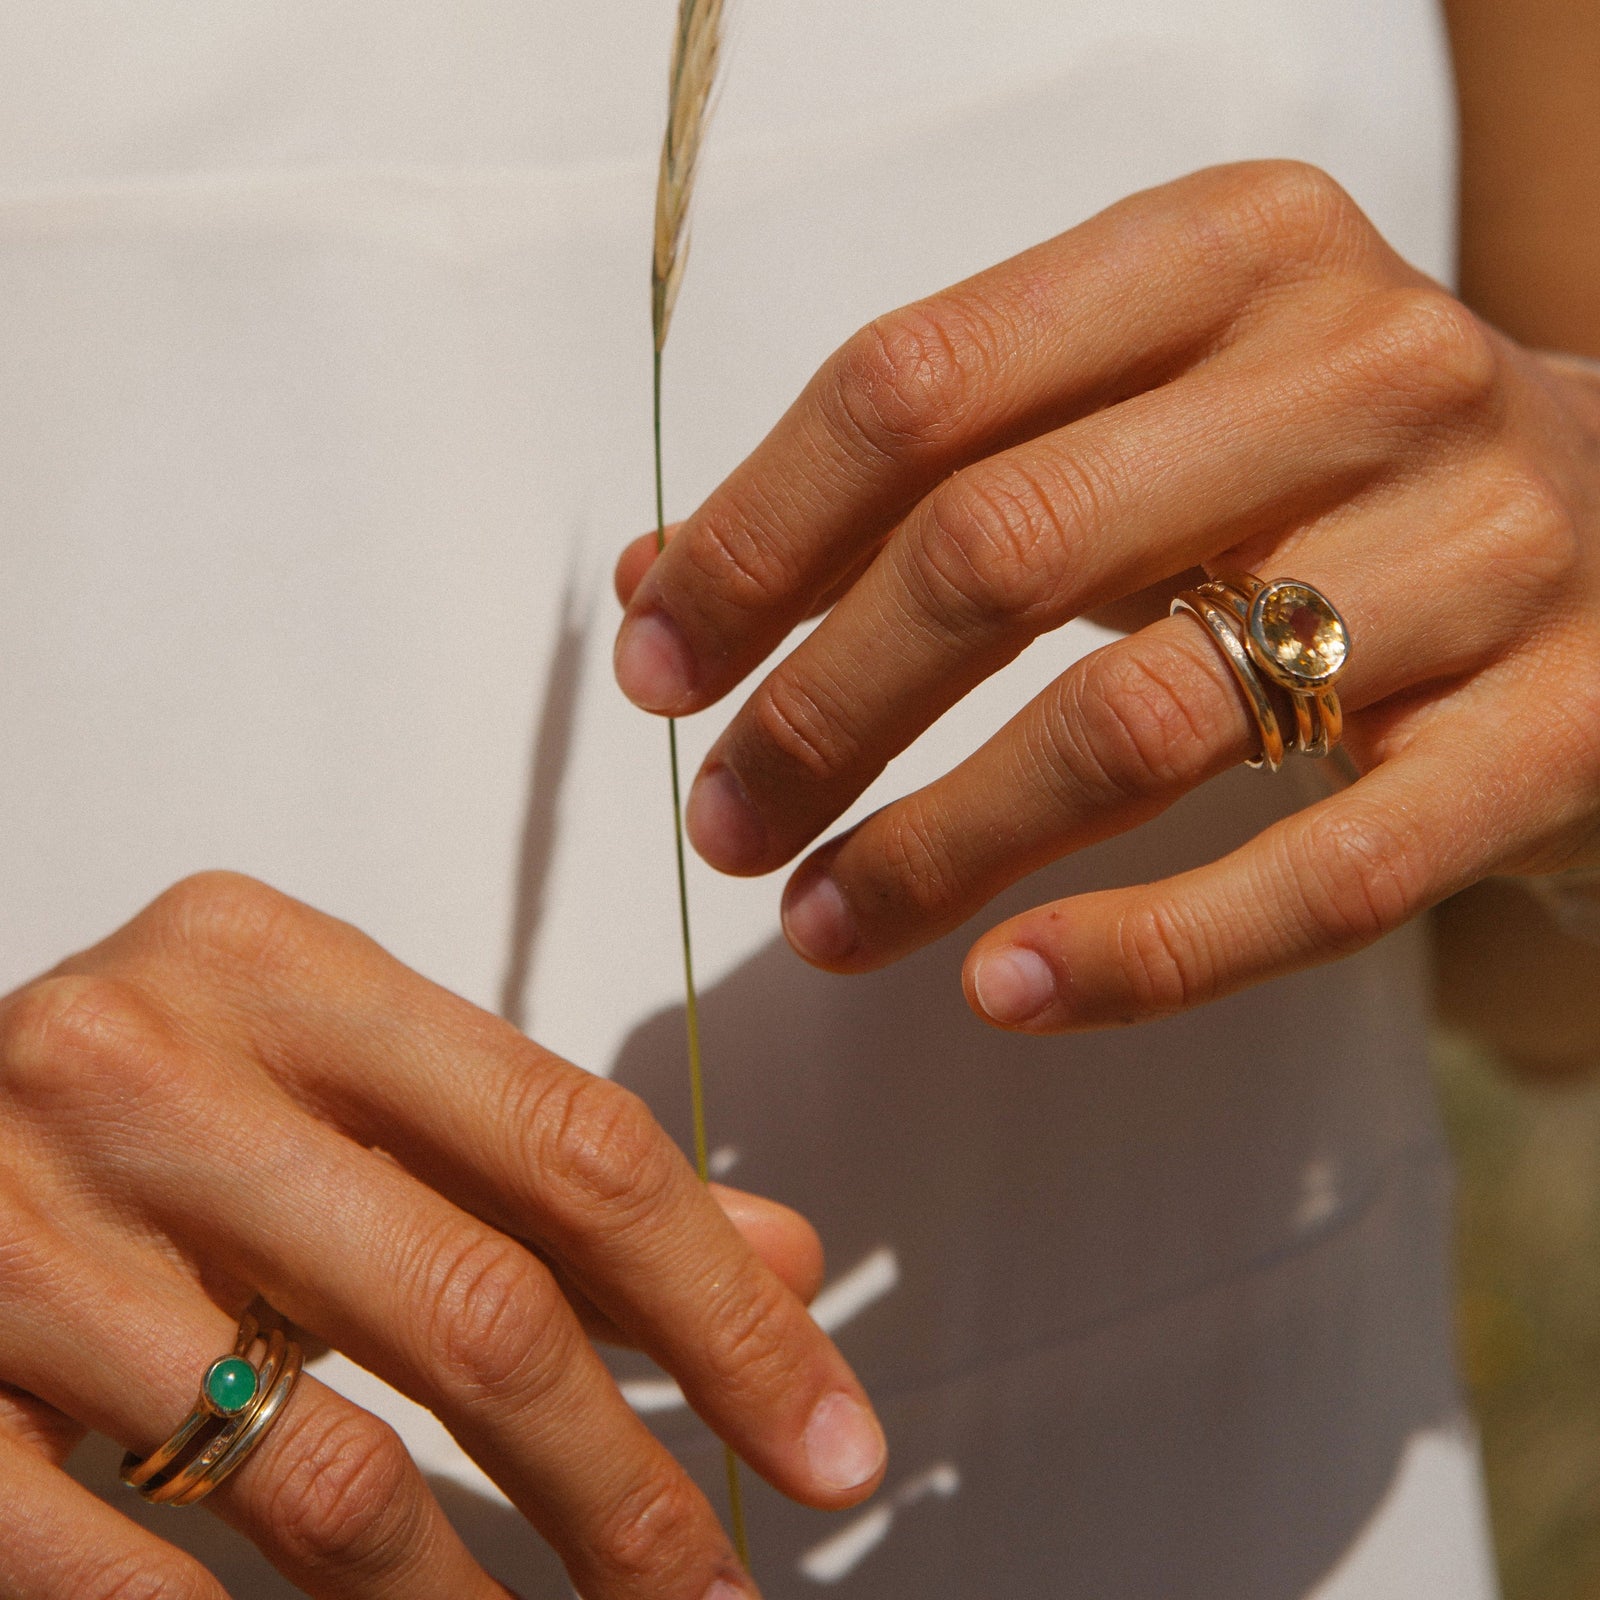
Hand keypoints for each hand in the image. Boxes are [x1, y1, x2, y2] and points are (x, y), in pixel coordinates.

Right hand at [0, 873, 883, 1599]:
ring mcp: (20, 1227)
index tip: (825, 1433)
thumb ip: (549, 1167)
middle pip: (476, 1309)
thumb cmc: (156, 1096)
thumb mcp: (351, 1085)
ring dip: (477, 1598)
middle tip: (723, 1589)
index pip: (571, 1144)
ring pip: (323, 1469)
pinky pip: (125, 1571)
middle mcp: (149, 1071)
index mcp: (281, 970)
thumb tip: (778, 1261)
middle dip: (627, 1483)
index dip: (722, 1307)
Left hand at [613, 161, 1599, 1031]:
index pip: (918, 385)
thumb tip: (663, 583)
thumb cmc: (1320, 474)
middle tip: (721, 822)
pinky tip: (1002, 994)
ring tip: (818, 923)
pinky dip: (1139, 954)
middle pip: (1003, 550)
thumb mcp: (1133, 418)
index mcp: (1228, 253)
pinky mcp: (1558, 733)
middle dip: (818, 710)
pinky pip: (1315, 876)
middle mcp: (1364, 370)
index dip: (753, 542)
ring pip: (1138, 723)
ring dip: (937, 846)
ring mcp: (1481, 552)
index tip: (658, 668)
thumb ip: (918, 479)